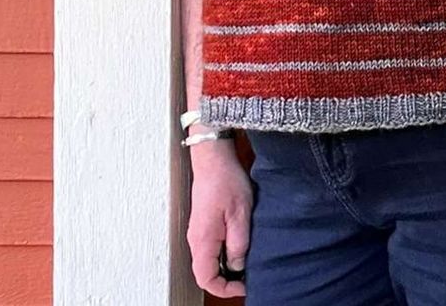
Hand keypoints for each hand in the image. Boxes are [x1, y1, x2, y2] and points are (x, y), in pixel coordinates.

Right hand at [186, 143, 252, 296]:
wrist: (213, 158)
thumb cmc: (226, 180)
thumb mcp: (240, 214)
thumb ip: (239, 244)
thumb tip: (238, 266)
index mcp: (203, 241)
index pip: (206, 279)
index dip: (225, 289)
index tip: (245, 286)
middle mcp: (196, 240)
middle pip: (207, 272)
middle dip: (227, 278)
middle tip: (249, 273)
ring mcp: (199, 231)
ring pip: (209, 260)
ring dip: (226, 264)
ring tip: (248, 258)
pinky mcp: (204, 223)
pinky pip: (211, 247)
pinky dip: (224, 252)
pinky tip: (240, 242)